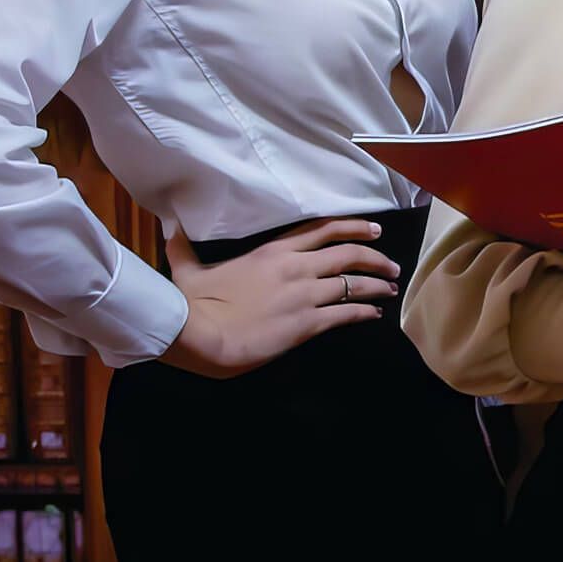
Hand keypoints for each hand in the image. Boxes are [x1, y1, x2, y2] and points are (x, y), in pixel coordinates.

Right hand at [158, 220, 393, 376]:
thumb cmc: (191, 303)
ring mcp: (304, 295)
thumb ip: (183, 249)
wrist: (196, 334)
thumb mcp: (187, 270)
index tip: (373, 229)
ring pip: (354, 283)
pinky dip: (365, 312)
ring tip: (390, 288)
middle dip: (375, 257)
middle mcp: (295, 268)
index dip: (352, 227)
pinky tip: (374, 315)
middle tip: (391, 264)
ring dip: (377, 286)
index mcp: (271, 251)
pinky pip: (346, 313)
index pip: (321, 230)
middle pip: (348, 254)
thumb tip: (170, 230)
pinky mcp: (307, 323)